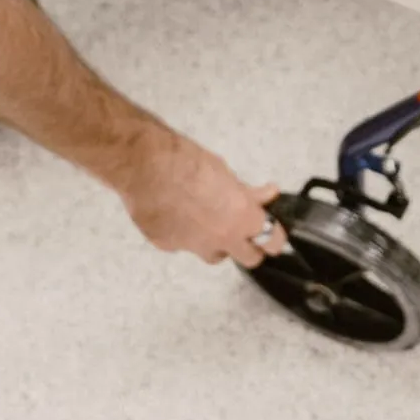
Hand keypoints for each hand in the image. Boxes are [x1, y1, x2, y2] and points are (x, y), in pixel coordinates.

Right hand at [114, 135, 289, 269]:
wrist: (143, 164)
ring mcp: (192, 247)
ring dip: (217, 243)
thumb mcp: (224, 171)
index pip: (273, 242)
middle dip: (250, 247)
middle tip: (244, 231)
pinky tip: (175, 214)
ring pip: (213, 255)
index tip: (274, 231)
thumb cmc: (186, 161)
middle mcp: (220, 240)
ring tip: (206, 221)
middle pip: (249, 258)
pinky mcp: (166, 246)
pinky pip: (182, 246)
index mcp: (241, 219)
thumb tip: (267, 194)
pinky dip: (184, 234)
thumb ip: (246, 191)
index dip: (276, 237)